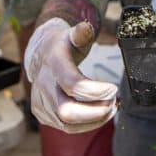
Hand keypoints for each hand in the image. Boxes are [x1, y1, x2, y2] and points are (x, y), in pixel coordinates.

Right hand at [23, 18, 117, 132]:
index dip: (95, 91)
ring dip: (94, 120)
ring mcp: (40, 102)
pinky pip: (67, 128)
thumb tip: (87, 27)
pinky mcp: (43, 115)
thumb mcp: (71, 34)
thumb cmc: (61, 45)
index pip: (72, 83)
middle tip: (114, 103)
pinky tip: (100, 113)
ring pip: (68, 124)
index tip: (114, 89)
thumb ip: (81, 33)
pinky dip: (87, 124)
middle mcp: (42, 85)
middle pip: (67, 111)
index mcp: (52, 63)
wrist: (40, 55)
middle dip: (95, 112)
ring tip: (111, 108)